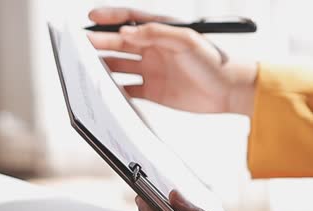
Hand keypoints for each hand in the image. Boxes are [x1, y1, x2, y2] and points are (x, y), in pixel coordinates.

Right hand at [87, 7, 256, 115]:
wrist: (230, 90)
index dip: (110, 17)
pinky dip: (116, 90)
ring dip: (104, 66)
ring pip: (120, 66)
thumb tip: (127, 32)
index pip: (130, 20)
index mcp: (161, 31)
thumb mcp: (187, 40)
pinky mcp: (153, 91)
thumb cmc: (214, 60)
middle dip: (100, 43)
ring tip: (88, 68)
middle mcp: (153, 49)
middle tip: (83, 45)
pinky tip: (105, 91)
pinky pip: (128, 89)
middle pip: (120, 44)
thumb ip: (156, 34)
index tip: (92, 18)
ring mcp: (152, 70)